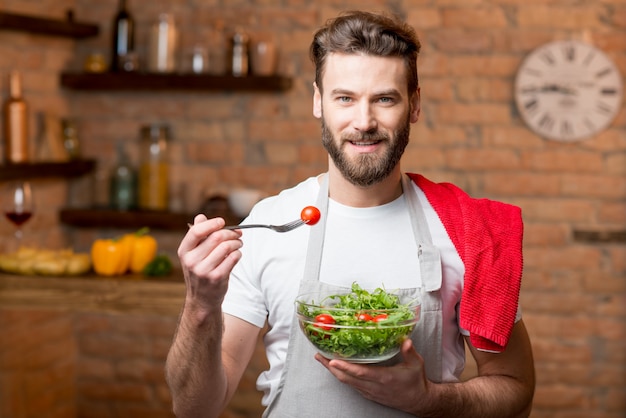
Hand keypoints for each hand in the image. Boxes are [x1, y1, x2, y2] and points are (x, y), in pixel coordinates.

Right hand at [178, 215, 243, 309]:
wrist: (202, 299)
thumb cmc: (200, 272)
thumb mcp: (193, 254)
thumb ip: (198, 235)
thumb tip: (200, 217)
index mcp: (184, 251)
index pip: (196, 231)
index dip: (212, 224)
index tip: (222, 222)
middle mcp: (192, 261)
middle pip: (216, 237)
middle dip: (230, 233)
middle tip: (237, 234)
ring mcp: (203, 270)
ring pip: (226, 247)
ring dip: (237, 243)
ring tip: (238, 244)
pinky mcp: (217, 278)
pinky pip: (232, 258)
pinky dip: (238, 254)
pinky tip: (236, 255)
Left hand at [315, 339, 430, 413]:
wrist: (417, 401)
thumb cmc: (415, 381)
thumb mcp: (416, 364)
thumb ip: (410, 352)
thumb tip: (406, 340)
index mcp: (384, 378)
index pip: (361, 373)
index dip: (346, 367)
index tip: (333, 360)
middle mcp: (374, 386)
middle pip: (347, 378)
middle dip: (331, 367)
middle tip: (319, 356)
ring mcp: (369, 391)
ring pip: (346, 382)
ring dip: (333, 371)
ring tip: (322, 359)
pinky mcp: (368, 393)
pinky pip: (351, 385)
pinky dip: (341, 376)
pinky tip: (335, 369)